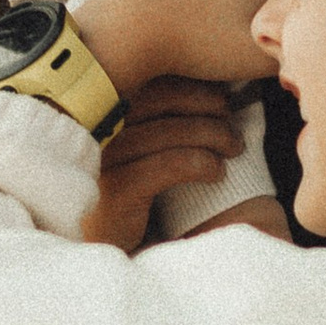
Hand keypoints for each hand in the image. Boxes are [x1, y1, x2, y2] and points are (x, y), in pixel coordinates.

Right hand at [82, 78, 243, 253]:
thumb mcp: (144, 142)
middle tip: (231, 121)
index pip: (146, 76)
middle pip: (157, 98)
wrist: (114, 248)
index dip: (191, 83)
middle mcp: (91, 129)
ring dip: (211, 135)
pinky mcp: (115, 191)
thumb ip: (160, 110)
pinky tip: (217, 173)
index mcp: (96, 108)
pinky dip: (201, 163)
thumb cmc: (135, 190)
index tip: (221, 97)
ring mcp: (101, 160)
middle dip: (204, 104)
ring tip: (234, 148)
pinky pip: (169, 164)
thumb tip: (213, 81)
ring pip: (167, 131)